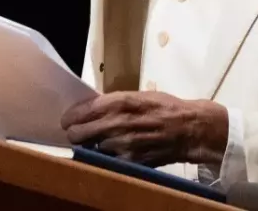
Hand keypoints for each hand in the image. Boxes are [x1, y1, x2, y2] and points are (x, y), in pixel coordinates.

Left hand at [60, 91, 228, 167]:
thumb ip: (114, 102)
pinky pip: (105, 161)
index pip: (81, 111)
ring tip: (94, 143)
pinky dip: (103, 157)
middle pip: (78, 133)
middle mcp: (117, 124)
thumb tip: (92, 107)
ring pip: (89, 149)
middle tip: (77, 133)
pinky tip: (108, 153)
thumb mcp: (138, 95)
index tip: (68, 120)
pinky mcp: (130, 162)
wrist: (189, 129)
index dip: (70, 117)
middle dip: (75, 133)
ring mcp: (122, 145)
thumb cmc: (165, 107)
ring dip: (89, 146)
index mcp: (119, 102)